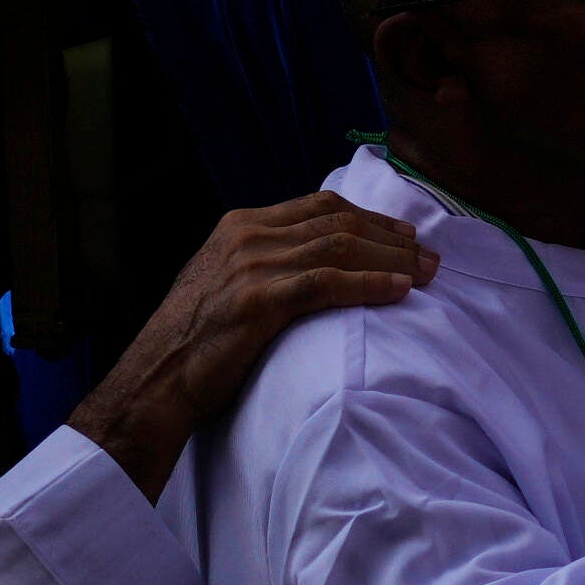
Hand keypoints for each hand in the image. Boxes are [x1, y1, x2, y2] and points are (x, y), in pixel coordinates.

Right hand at [68, 196, 432, 497]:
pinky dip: (370, 284)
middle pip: (339, 223)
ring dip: (392, 259)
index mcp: (240, 225)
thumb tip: (313, 253)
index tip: (404, 233)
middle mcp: (247, 237)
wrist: (156, 378)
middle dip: (391, 238)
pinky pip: (328, 283)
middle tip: (429, 256)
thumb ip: (263, 258)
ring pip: (341, 247)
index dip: (370, 217)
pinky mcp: (259, 301)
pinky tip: (400, 290)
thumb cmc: (195, 338)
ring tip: (426, 273)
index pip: (321, 206)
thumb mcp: (223, 279)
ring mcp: (252, 266)